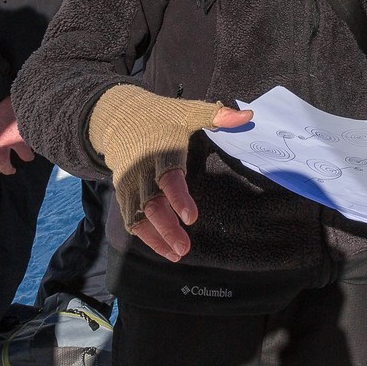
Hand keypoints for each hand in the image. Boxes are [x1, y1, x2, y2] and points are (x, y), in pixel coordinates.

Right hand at [0, 97, 34, 173]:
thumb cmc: (16, 105)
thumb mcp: (28, 118)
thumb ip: (31, 129)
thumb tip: (43, 131)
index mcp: (18, 140)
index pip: (26, 157)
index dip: (29, 157)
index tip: (29, 156)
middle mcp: (3, 144)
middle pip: (3, 165)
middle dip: (8, 170)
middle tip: (12, 169)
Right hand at [86, 84, 252, 261]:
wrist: (118, 117)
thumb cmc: (160, 116)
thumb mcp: (187, 111)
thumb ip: (216, 116)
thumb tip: (248, 116)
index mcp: (160, 150)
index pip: (168, 178)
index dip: (178, 198)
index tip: (191, 217)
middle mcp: (141, 170)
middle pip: (151, 203)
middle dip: (166, 227)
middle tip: (185, 247)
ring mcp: (129, 183)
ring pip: (139, 216)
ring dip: (156, 237)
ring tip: (177, 254)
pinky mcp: (122, 192)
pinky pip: (130, 218)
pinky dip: (144, 235)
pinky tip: (162, 249)